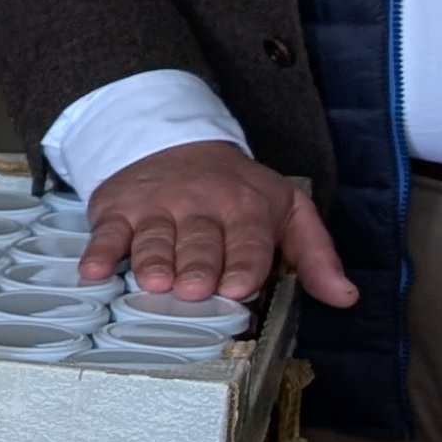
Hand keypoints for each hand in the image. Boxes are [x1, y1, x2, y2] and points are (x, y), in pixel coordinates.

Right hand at [80, 141, 359, 308]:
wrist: (175, 143)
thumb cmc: (236, 190)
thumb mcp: (288, 210)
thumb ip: (316, 256)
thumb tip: (346, 297)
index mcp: (246, 208)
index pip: (248, 240)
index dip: (243, 263)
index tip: (238, 287)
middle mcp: (200, 205)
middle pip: (199, 243)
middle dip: (196, 266)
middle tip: (192, 290)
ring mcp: (157, 207)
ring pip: (155, 239)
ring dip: (152, 261)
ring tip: (153, 283)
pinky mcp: (119, 208)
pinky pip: (108, 233)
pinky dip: (100, 251)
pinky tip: (95, 270)